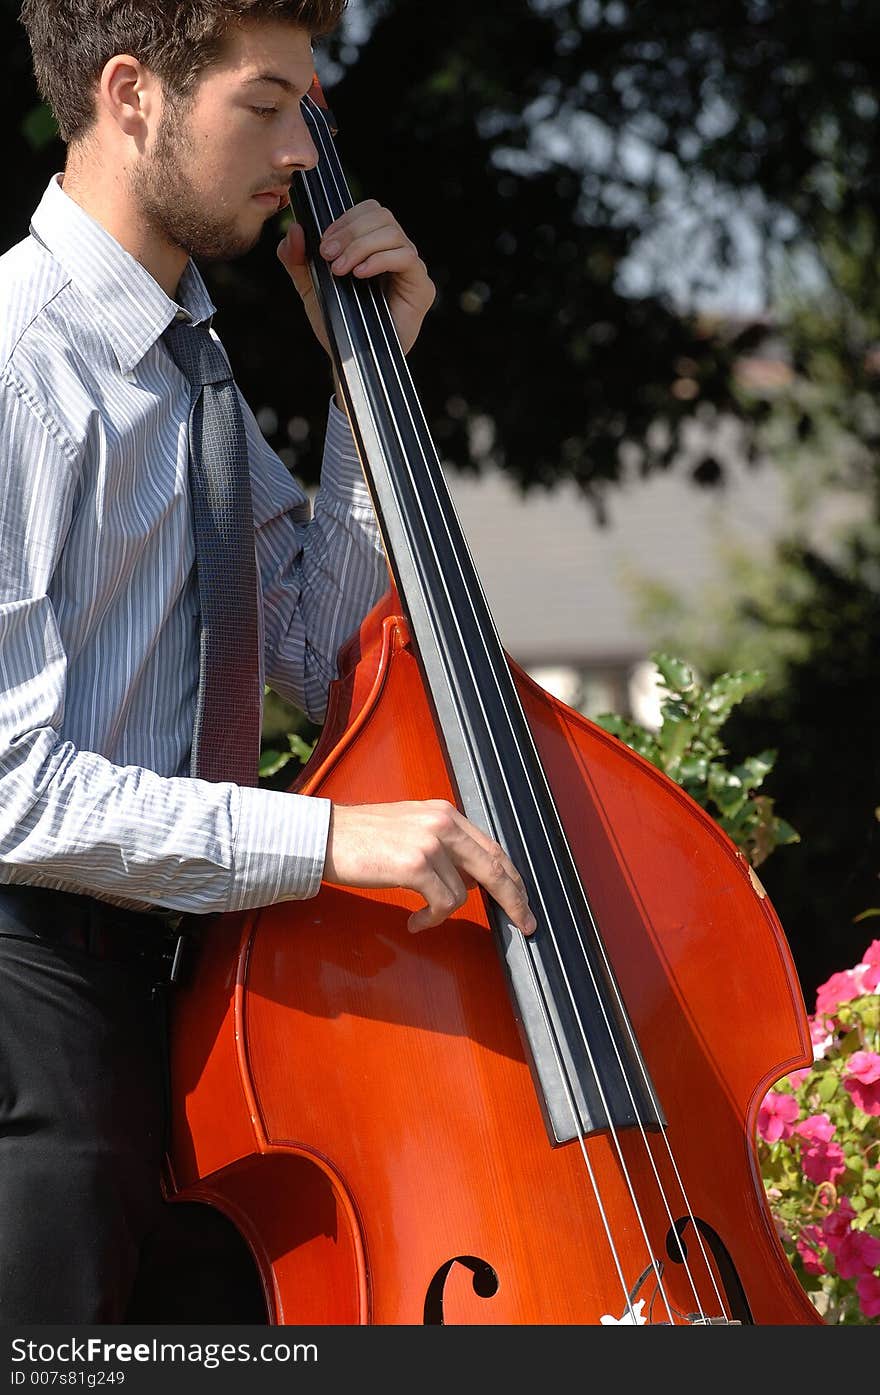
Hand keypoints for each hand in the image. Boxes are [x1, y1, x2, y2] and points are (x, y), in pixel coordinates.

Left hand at [277, 199, 435, 355]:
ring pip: (392, 233)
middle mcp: (395, 252)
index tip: (323, 243)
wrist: (350, 359)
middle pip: (382, 216)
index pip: (369, 211)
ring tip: (341, 270)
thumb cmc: (336, 323)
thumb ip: (296, 259)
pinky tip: (360, 275)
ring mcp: (411, 269)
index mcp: (374, 247)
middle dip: (350, 232)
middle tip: (328, 256)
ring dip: (361, 246)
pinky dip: (379, 260)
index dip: (346, 219)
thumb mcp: (310, 287)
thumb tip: (295, 229)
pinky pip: (405, 257)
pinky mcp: (422, 286)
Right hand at [323, 799, 536, 936]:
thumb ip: (444, 846)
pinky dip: (431, 919)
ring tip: (423, 916)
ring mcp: (430, 842)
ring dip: (444, 912)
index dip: (511, 877)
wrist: (323, 838)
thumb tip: (471, 879)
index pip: (491, 847)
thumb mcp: (410, 828)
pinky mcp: (415, 864)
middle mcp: (443, 821)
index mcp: (444, 812)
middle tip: (525, 923)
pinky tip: (414, 922)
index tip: (521, 899)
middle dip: (514, 899)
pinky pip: (443, 904)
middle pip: (495, 866)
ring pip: (463, 892)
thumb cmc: (360, 838)